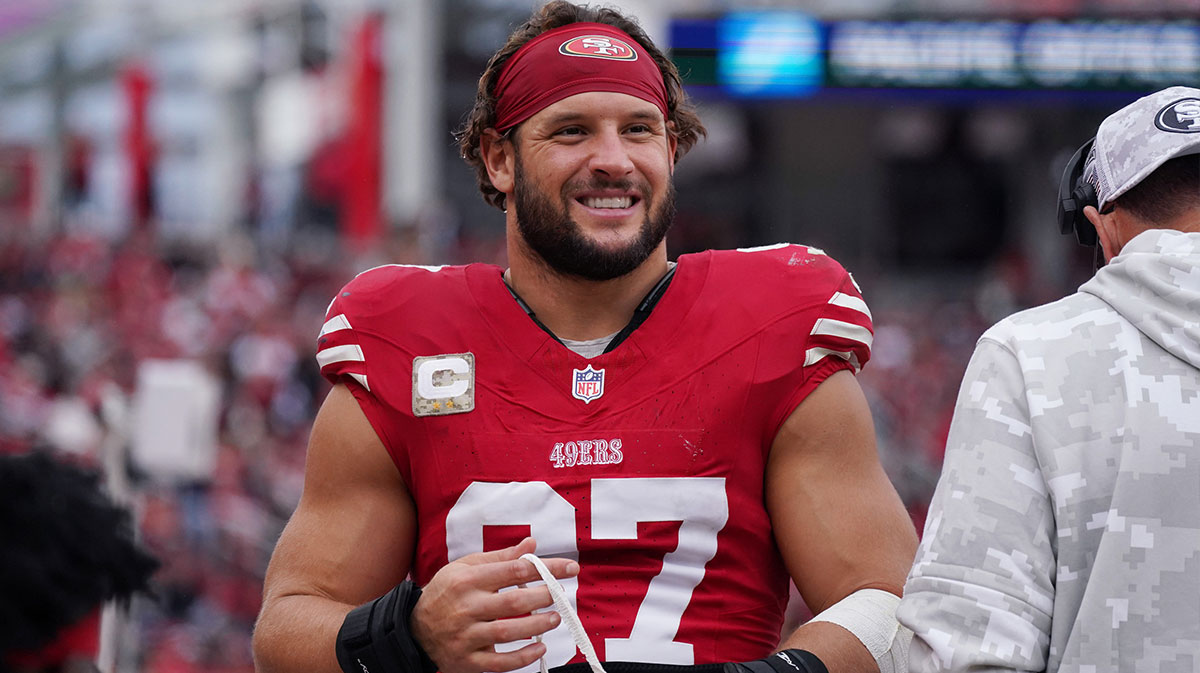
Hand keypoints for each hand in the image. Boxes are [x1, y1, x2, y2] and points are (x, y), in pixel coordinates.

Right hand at [411, 537, 580, 672]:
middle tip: (561, 594)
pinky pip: (500, 662)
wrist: (414, 630)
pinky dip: (523, 657)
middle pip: (514, 602)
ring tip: (555, 618)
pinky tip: (539, 648)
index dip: (547, 568)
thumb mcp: (466, 568)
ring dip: (538, 625)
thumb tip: (532, 544)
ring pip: (509, 632)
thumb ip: (501, 558)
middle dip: (545, 596)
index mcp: (468, 580)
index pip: (515, 570)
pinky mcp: (467, 661)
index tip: (570, 568)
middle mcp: (466, 607)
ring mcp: (466, 636)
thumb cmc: (447, 593)